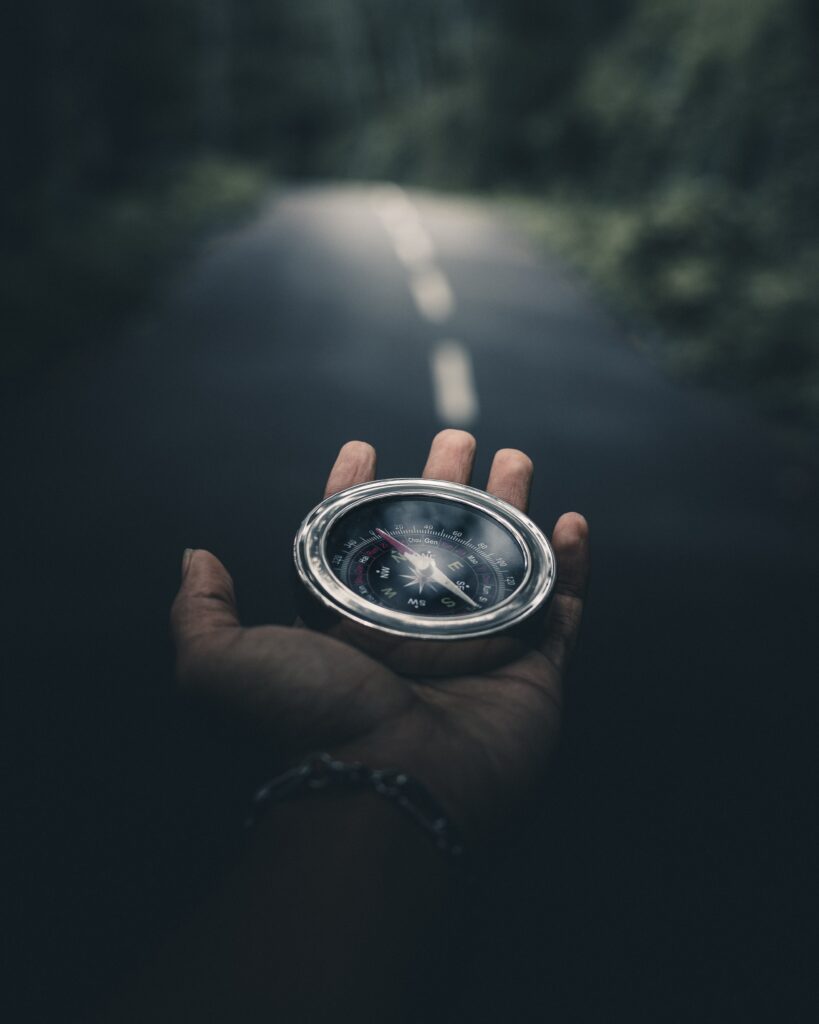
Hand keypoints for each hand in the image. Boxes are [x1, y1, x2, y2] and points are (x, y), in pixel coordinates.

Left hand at [171, 430, 588, 842]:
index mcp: (350, 625)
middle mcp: (413, 633)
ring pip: (502, 563)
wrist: (389, 793)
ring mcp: (477, 650)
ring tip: (514, 459)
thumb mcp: (220, 666)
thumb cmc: (307, 724)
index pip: (357, 542)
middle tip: (457, 438)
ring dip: (512, 509)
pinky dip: (573, 568)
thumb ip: (201, 612)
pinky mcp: (532, 671)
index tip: (362, 446)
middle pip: (437, 539)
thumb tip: (195, 556)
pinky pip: (562, 610)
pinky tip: (571, 523)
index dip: (358, 490)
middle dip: (447, 484)